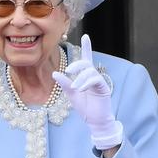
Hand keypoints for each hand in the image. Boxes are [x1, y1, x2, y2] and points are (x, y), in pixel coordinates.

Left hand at [52, 34, 122, 148]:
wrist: (94, 121)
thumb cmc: (84, 107)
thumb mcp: (71, 94)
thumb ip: (64, 83)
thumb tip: (54, 73)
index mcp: (85, 76)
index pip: (86, 59)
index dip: (86, 47)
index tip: (86, 36)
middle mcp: (93, 76)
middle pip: (86, 63)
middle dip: (77, 64)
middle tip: (68, 70)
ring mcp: (99, 82)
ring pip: (90, 72)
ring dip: (80, 78)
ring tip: (75, 88)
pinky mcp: (103, 88)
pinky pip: (95, 80)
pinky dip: (86, 83)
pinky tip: (80, 89)